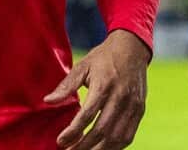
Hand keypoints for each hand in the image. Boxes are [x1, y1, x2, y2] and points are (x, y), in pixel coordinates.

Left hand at [45, 30, 149, 148]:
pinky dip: (115, 146)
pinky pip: (128, 135)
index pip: (87, 115)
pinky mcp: (140, 110)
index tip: (61, 142)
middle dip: (84, 146)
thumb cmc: (103, 58)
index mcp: (104, 85)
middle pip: (102, 131)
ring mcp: (133, 105)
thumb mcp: (82, 66)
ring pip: (117, 137)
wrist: (132, 48)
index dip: (73, 132)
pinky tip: (101, 148)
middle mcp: (120, 97)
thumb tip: (47, 101)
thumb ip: (66, 86)